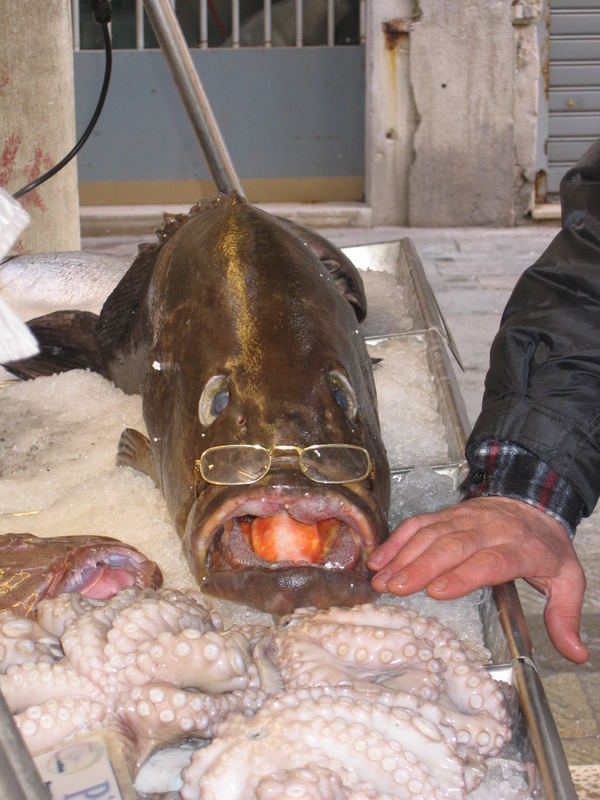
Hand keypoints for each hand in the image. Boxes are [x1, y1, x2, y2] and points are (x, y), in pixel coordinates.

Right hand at [368, 496, 587, 662]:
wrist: (532, 501)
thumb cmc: (545, 546)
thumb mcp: (568, 579)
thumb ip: (566, 616)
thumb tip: (575, 654)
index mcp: (519, 548)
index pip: (489, 560)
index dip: (462, 574)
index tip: (437, 591)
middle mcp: (488, 530)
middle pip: (451, 545)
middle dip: (421, 566)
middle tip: (396, 588)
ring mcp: (463, 519)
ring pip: (430, 534)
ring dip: (403, 556)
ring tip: (381, 580)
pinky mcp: (446, 515)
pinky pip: (418, 524)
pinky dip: (396, 540)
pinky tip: (379, 559)